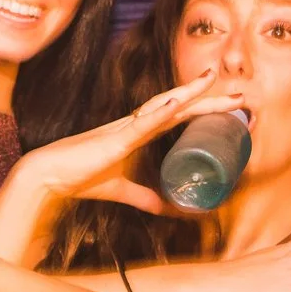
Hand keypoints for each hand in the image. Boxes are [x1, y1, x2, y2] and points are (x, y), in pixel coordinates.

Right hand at [7, 70, 244, 216]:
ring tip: (213, 80)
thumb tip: (174, 211)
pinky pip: (142, 123)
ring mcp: (126, 128)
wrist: (49, 176)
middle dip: (210, 99)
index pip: (180, 116)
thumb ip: (148, 198)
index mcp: (139, 132)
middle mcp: (135, 123)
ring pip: (164, 105)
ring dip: (190, 93)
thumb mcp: (124, 190)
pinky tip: (179, 103)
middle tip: (241, 96)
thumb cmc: (82, 177)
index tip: (231, 107)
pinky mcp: (114, 139)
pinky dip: (161, 112)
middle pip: (180, 106)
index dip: (205, 109)